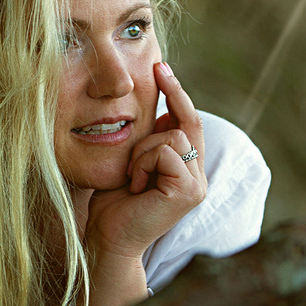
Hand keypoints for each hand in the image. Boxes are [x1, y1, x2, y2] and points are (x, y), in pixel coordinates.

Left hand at [85, 62, 206, 259]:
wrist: (107, 239)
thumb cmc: (112, 204)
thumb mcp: (131, 161)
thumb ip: (148, 141)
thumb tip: (160, 108)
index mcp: (186, 169)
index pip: (188, 122)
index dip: (177, 93)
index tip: (161, 67)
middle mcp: (198, 176)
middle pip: (190, 121)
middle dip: (173, 93)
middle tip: (158, 68)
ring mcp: (197, 184)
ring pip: (174, 135)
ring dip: (143, 149)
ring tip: (132, 174)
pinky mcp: (190, 191)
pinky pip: (166, 152)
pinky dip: (144, 162)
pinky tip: (135, 184)